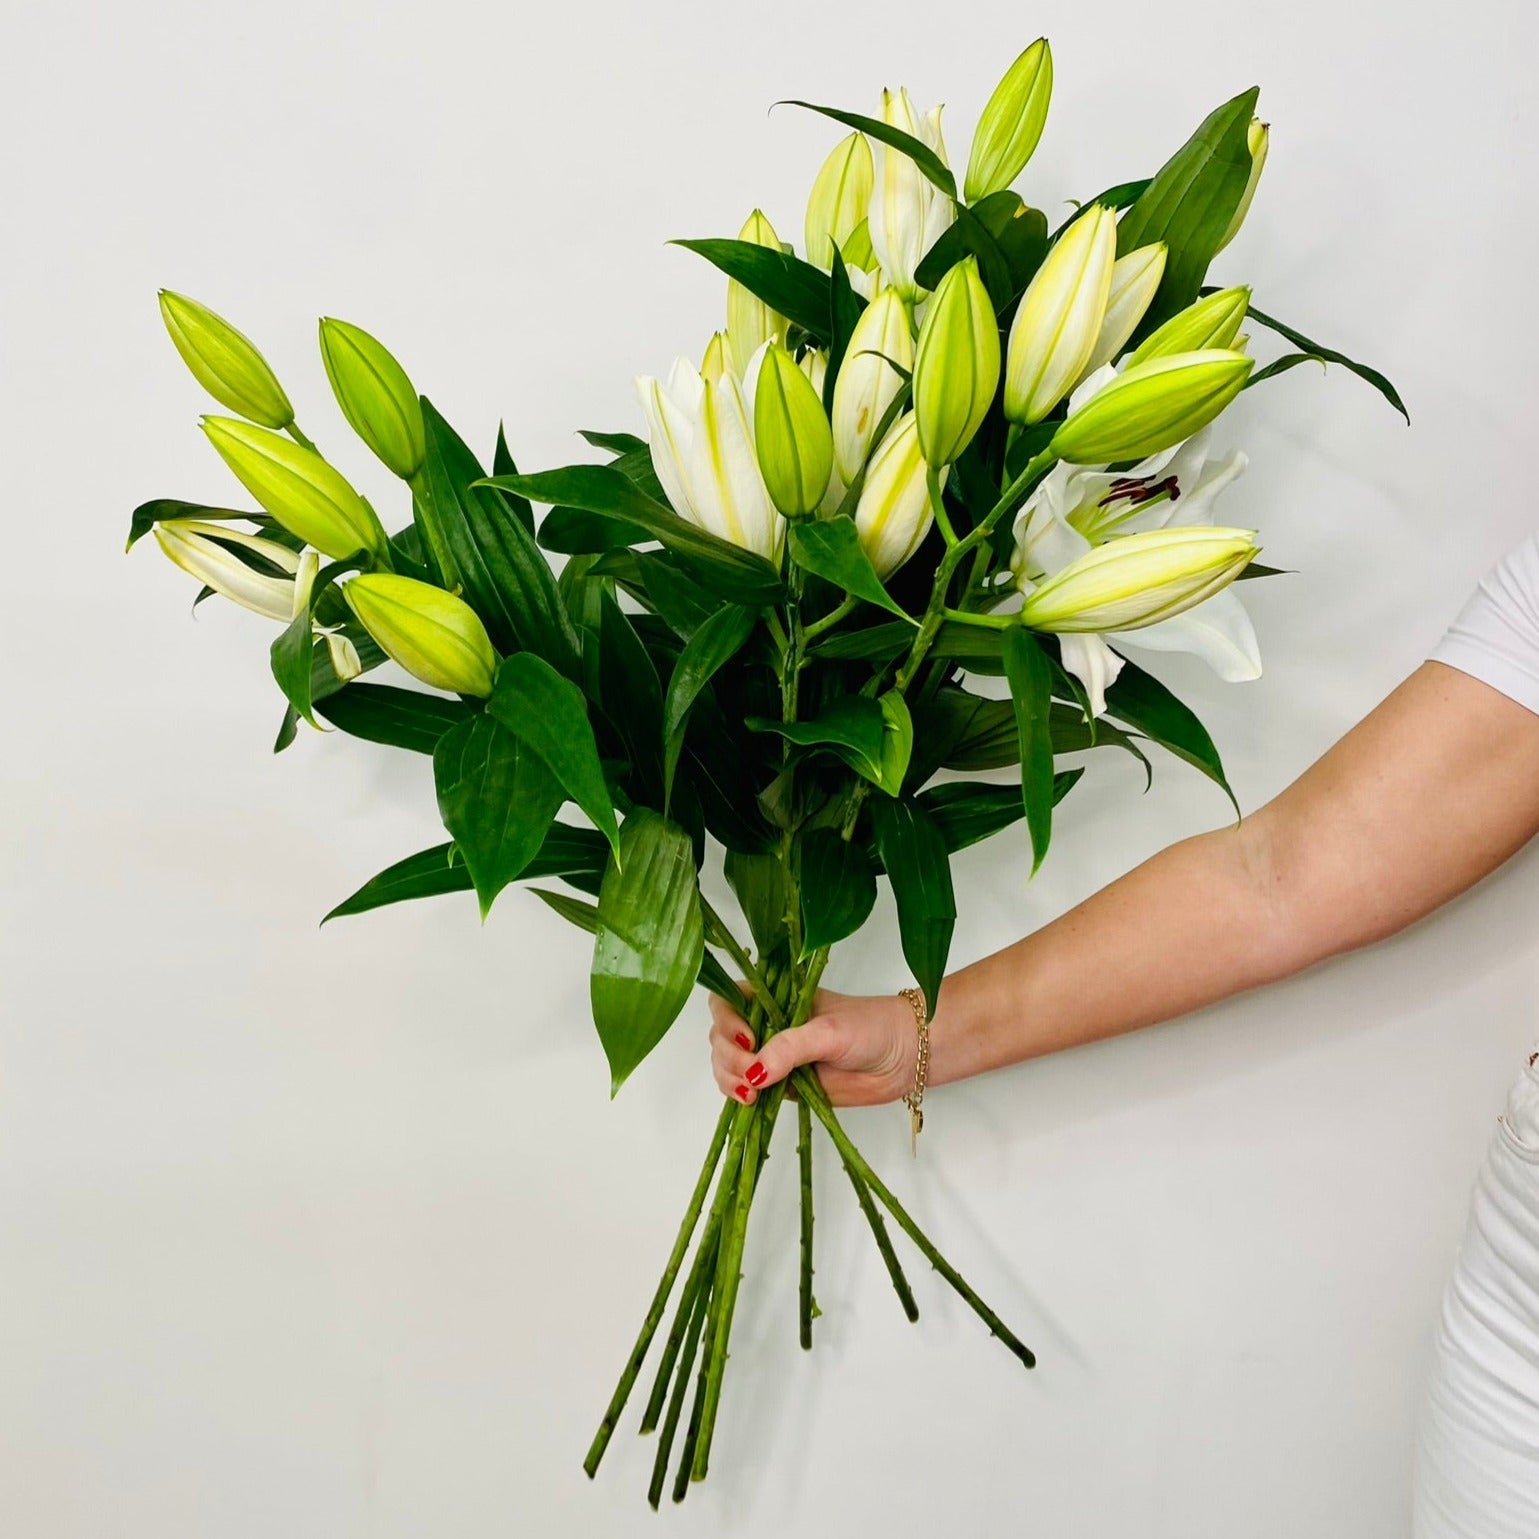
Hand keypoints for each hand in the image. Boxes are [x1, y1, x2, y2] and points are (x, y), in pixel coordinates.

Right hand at [707, 986, 917, 1107]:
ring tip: (752, 1094)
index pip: (728, 1001)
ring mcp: (773, 1056)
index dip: (726, 1020)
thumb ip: (790, 1048)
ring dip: (730, 1079)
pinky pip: (749, 1091)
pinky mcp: (783, 1086)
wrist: (904, 1056)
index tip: (747, 1040)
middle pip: (721, 1037)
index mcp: (775, 998)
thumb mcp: (828, 1031)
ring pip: (730, 1066)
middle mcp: (768, 1024)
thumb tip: (754, 1073)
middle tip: (751, 1075)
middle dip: (728, 1057)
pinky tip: (751, 1102)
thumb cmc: (871, 1028)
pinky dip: (741, 1097)